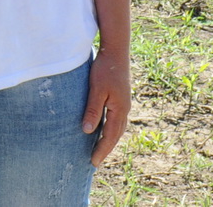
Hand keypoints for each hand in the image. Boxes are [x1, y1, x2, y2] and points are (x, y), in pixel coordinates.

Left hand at [82, 48, 130, 166]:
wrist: (116, 50)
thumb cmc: (105, 69)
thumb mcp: (96, 89)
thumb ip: (93, 110)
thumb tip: (88, 131)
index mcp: (120, 109)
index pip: (110, 136)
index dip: (102, 150)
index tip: (93, 162)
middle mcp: (124, 109)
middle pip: (116, 134)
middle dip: (106, 148)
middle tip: (95, 161)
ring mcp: (124, 103)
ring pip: (118, 127)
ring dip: (109, 139)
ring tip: (100, 149)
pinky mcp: (121, 97)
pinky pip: (117, 119)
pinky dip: (111, 128)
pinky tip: (104, 128)